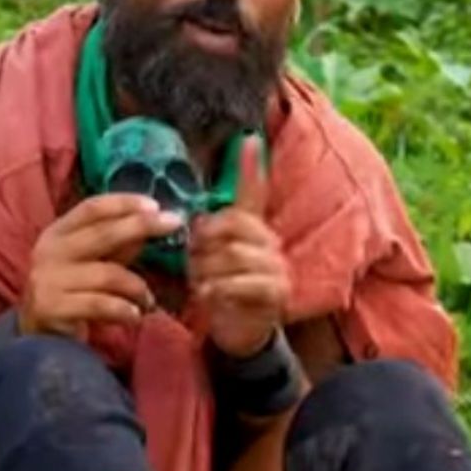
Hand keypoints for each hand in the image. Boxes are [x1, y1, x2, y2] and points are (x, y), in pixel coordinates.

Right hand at [19, 193, 181, 337]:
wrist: (37, 335)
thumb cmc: (71, 292)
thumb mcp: (93, 262)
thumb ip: (117, 244)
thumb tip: (152, 222)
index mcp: (58, 232)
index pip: (92, 208)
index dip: (124, 203)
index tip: (155, 205)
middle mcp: (49, 250)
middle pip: (102, 233)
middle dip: (141, 226)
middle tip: (173, 224)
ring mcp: (47, 279)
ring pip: (108, 274)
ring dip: (137, 287)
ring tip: (149, 301)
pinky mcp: (51, 307)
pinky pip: (100, 305)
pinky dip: (124, 310)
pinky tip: (135, 316)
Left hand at [189, 135, 290, 357]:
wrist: (240, 333)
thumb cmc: (221, 291)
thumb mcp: (209, 261)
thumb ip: (205, 239)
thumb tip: (197, 223)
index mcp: (253, 230)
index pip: (254, 193)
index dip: (251, 168)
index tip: (249, 138)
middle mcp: (269, 243)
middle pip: (235, 225)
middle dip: (206, 243)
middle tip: (193, 262)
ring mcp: (277, 267)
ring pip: (234, 255)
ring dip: (207, 272)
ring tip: (200, 285)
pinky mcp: (276, 293)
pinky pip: (242, 282)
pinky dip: (219, 289)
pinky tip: (208, 297)